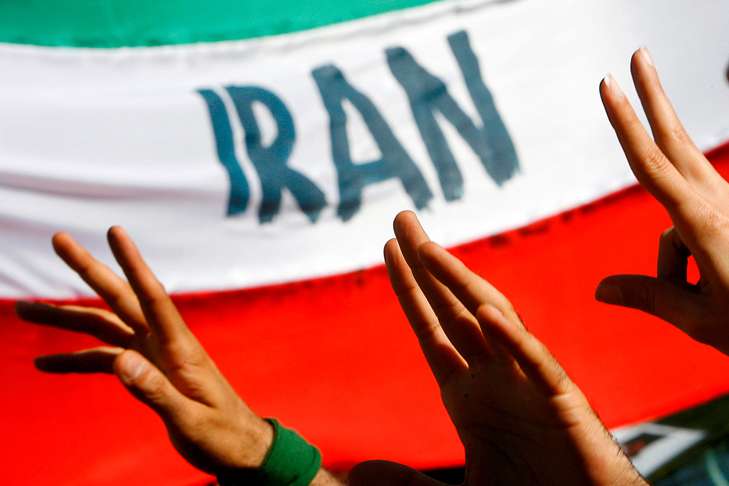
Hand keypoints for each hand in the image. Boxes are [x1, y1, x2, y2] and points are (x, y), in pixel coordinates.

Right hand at [17, 227, 315, 480]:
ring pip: (103, 327)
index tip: (114, 231)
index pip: (153, 297)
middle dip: (89, 269)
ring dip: (65, 318)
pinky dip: (75, 360)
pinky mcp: (145, 371)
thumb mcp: (190, 419)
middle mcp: (163, 343)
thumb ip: (157, 391)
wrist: (237, 447)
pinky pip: (103, 359)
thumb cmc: (221, 433)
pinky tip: (44, 364)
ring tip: (24, 309)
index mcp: (180, 348)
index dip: (133, 263)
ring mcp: (152, 355)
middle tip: (59, 239)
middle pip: (120, 300)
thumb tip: (121, 362)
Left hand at [351, 211, 644, 485]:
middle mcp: (495, 376)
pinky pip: (537, 367)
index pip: (430, 327)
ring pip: (492, 322)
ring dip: (460, 285)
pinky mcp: (563, 405)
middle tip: (402, 217)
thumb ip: (407, 482)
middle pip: (454, 308)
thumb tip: (359, 472)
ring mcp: (527, 384)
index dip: (409, 288)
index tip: (388, 249)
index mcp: (469, 391)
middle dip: (427, 263)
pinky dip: (513, 341)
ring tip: (427, 249)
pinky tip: (485, 314)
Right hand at [596, 48, 728, 355]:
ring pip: (676, 209)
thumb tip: (599, 290)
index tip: (608, 85)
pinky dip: (688, 263)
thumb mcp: (699, 320)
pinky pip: (690, 229)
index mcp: (703, 224)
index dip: (625, 121)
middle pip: (674, 141)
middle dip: (654, 98)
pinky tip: (713, 286)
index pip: (650, 163)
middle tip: (637, 56)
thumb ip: (647, 297)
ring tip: (702, 295)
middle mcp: (718, 205)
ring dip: (674, 260)